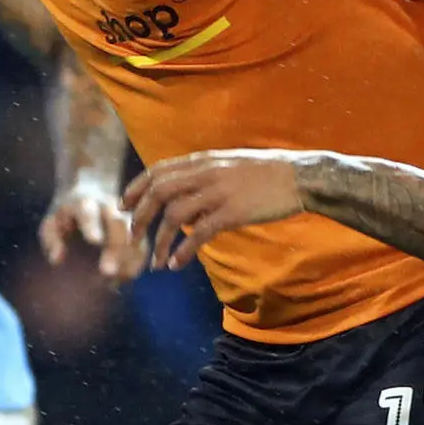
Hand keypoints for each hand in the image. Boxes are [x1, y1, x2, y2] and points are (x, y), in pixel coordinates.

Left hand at [39, 175, 144, 281]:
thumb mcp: (52, 222)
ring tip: (114, 281)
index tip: (94, 241)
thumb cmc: (68, 215)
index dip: (92, 225)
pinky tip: (122, 279)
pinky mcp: (138, 230)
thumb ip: (52, 239)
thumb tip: (57, 260)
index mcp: (84, 203)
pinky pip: (143, 248)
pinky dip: (136, 265)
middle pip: (118, 224)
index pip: (88, 212)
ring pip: (135, 236)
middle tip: (108, 273)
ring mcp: (127, 217)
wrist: (92, 191)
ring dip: (128, 261)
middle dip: (116, 248)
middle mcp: (110, 207)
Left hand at [125, 150, 311, 269]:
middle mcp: (206, 173)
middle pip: (159, 193)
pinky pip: (199, 233)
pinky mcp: (232, 213)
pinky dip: (184, 251)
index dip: (136, 189)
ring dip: (160, 241)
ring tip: (155, 260)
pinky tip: (177, 264)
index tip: (124, 206)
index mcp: (203, 160)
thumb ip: (204, 178)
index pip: (157, 171)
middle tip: (132, 238)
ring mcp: (218, 192)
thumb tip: (184, 200)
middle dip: (140, 217)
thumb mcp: (229, 166)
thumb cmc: (267, 174)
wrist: (300, 177)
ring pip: (175, 216)